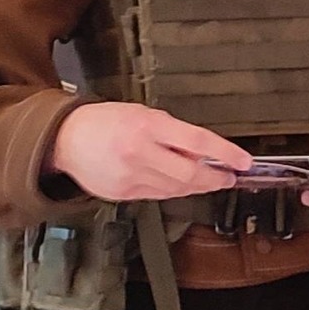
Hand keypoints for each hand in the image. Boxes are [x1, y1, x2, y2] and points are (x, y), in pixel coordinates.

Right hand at [44, 102, 247, 201]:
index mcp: (148, 126)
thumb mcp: (144, 114)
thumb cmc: (106, 122)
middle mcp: (140, 153)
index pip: (198, 142)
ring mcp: (130, 176)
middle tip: (229, 176)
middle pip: (191, 174)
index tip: (243, 161)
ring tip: (208, 179)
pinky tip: (179, 184)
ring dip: (197, 186)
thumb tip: (205, 150)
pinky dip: (174, 190)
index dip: (225, 153)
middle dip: (216, 178)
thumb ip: (175, 133)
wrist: (65, 139)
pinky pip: (158, 195)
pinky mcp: (123, 193)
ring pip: (177, 189)